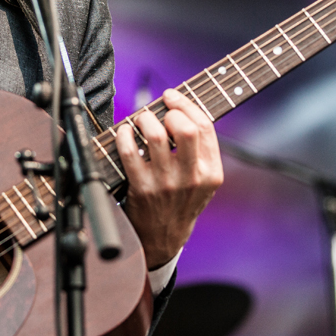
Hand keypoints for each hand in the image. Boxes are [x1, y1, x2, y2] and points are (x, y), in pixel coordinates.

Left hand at [116, 89, 223, 269]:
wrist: (163, 238)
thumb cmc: (181, 201)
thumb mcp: (203, 180)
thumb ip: (201, 150)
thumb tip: (181, 108)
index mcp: (211, 172)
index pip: (205, 127)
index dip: (187, 104)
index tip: (172, 96)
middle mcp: (192, 177)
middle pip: (185, 128)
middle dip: (169, 111)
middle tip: (159, 112)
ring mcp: (166, 183)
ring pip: (156, 135)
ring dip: (144, 119)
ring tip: (140, 120)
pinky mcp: (142, 188)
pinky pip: (130, 151)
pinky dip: (124, 135)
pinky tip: (125, 133)